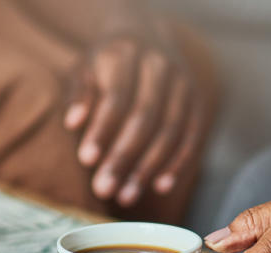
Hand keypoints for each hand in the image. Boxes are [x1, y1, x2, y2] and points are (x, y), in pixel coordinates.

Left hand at [64, 30, 204, 206]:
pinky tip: (160, 187)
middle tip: (103, 190)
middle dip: (123, 157)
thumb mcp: (84, 69)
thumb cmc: (105, 64)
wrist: (145, 37)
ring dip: (147, 168)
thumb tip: (73, 123)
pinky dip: (177, 164)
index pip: (116, 97)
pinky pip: (191, 136)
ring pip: (170, 131)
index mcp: (126, 54)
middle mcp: (160, 65)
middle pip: (144, 117)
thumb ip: (78, 95)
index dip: (102, 130)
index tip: (86, 160)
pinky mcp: (197, 102)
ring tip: (125, 197)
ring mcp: (183, 83)